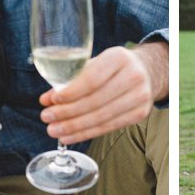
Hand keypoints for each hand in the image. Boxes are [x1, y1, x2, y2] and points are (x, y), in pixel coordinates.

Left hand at [39, 42, 167, 144]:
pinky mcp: (139, 114)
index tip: (52, 101)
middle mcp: (133, 76)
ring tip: (54, 130)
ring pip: (101, 117)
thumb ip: (72, 79)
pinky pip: (108, 127)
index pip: (91, 79)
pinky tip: (69, 136)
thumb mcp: (96, 63)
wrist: (146, 72)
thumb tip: (47, 99)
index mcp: (119, 58)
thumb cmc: (113, 67)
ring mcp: (140, 97)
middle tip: (47, 117)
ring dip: (74, 127)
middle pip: (95, 101)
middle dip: (67, 112)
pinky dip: (86, 133)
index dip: (70, 93)